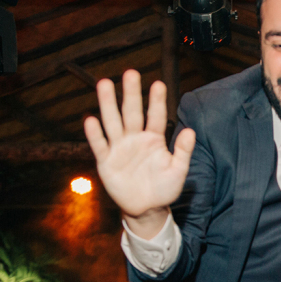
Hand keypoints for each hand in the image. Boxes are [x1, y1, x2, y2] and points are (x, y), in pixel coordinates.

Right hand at [84, 70, 195, 230]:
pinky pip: (100, 145)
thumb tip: (190, 131)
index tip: (158, 84)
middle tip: (130, 73)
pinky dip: (95, 134)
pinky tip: (90, 119)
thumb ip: (183, 151)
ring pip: (113, 122)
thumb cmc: (164, 188)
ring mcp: (120, 148)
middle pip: (132, 112)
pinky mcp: (106, 161)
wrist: (146, 209)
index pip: (156, 116)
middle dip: (131, 94)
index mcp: (154, 138)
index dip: (157, 101)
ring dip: (108, 104)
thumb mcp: (178, 171)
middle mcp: (136, 138)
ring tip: (105, 84)